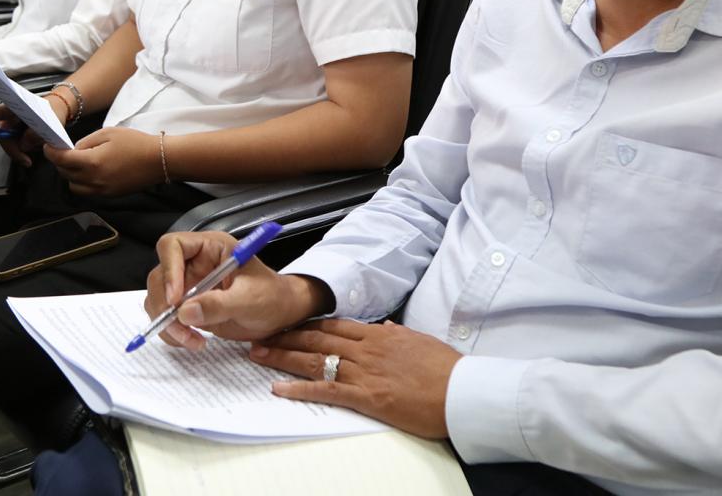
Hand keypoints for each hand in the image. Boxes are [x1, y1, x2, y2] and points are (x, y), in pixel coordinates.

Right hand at [0, 96, 70, 164]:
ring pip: (8, 142)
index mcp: (16, 105)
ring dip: (18, 152)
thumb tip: (23, 145)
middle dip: (12, 150)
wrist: (59, 110)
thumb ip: (36, 133)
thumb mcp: (51, 120)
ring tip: (30, 158)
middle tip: (25, 161)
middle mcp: (11, 116)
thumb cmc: (53, 110)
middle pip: (2, 134)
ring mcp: (12, 126)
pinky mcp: (16, 135)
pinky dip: (20, 152)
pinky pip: (14, 145)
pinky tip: (28, 156)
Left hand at [42, 126, 159, 196]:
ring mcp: (101, 191)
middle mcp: (93, 180)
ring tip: (81, 162)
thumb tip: (74, 150)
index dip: (51, 152)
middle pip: (64, 174)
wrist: (159, 160)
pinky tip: (92, 170)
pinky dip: (83, 182)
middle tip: (66, 151)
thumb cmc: (135, 143)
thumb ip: (86, 142)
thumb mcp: (108, 133)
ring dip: (71, 174)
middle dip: (61, 162)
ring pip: (73, 186)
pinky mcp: (108, 195)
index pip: (61, 160)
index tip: (49, 146)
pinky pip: (86, 191)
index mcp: (92, 163)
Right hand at [145, 231, 325, 349]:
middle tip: (181, 326)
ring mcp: (189, 285)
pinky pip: (167, 318)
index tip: (175, 298)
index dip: (169, 269)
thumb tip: (185, 312)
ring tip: (192, 339)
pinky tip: (193, 341)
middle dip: (165, 305)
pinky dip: (173, 332)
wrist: (280, 315)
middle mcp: (195, 263)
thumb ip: (219, 304)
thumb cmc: (272, 297)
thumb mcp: (251, 299)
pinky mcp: (188, 306)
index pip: (174, 245)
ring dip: (167, 323)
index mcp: (210, 247)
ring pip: (158, 299)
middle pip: (160, 276)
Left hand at [251, 318, 460, 438]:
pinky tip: (280, 388)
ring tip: (258, 355)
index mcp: (379, 335)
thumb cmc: (446, 369)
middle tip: (260, 336)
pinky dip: (300, 389)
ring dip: (283, 357)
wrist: (462, 391)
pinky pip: (326, 390)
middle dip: (285, 337)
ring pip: (315, 360)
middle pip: (316, 338)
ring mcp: (364, 371)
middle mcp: (367, 349)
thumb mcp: (419, 341)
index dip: (306, 324)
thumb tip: (384, 328)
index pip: (333, 325)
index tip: (287, 324)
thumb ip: (397, 334)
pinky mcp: (367, 396)